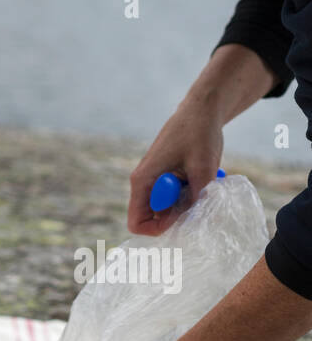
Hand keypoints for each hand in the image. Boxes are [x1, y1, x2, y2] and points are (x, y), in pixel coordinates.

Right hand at [127, 102, 222, 236]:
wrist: (202, 110)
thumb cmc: (198, 134)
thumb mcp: (202, 169)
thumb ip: (196, 199)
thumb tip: (197, 224)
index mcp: (142, 180)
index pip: (137, 223)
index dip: (159, 230)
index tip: (183, 219)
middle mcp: (145, 183)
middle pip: (154, 219)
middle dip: (177, 219)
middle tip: (199, 203)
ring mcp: (157, 180)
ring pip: (168, 209)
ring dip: (187, 206)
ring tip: (203, 186)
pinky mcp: (169, 177)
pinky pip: (176, 198)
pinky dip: (192, 195)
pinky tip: (204, 178)